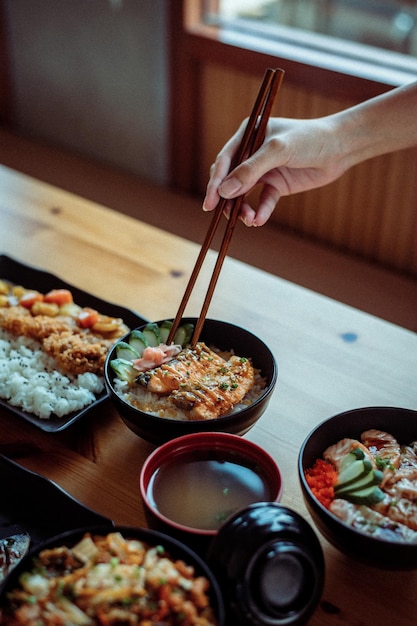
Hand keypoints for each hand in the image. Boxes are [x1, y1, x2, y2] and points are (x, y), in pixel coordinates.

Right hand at [203, 116, 349, 225]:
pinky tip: (259, 220)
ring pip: (244, 194)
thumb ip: (250, 170)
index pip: (225, 161)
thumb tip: (225, 191)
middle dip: (227, 199)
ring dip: (242, 208)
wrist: (340, 148)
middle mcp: (253, 153)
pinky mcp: (277, 185)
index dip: (216, 181)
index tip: (210, 201)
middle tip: (223, 215)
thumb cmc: (309, 140)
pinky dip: (260, 211)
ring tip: (248, 220)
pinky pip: (263, 201)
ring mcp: (265, 170)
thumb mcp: (278, 151)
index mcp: (248, 135)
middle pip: (230, 179)